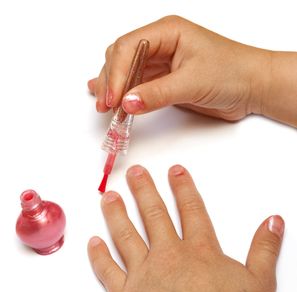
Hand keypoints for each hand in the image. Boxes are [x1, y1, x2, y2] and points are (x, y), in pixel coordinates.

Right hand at [88, 15, 269, 120]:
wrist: (252, 87)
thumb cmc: (232, 73)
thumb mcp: (192, 82)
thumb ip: (157, 93)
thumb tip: (126, 103)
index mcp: (167, 32)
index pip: (128, 47)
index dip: (115, 73)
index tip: (112, 99)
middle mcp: (161, 44)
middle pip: (121, 57)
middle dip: (110, 81)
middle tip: (106, 106)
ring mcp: (161, 63)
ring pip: (126, 72)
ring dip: (115, 89)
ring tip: (107, 108)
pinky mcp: (164, 80)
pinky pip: (137, 83)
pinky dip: (123, 92)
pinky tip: (111, 97)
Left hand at [88, 165, 283, 291]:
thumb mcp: (260, 282)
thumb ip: (265, 248)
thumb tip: (274, 222)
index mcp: (198, 250)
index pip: (191, 209)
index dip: (183, 187)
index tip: (174, 171)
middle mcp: (169, 255)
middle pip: (154, 215)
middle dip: (144, 190)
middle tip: (135, 172)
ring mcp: (145, 273)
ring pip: (126, 235)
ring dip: (116, 213)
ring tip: (108, 196)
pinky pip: (109, 272)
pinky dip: (99, 256)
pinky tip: (93, 241)